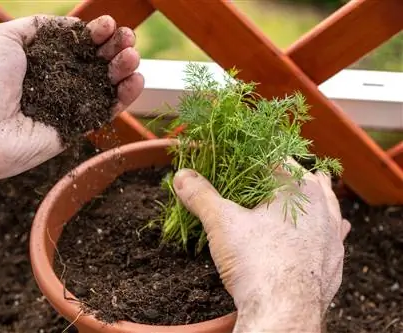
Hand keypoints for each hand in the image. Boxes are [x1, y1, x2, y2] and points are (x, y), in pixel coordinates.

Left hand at [0, 15, 142, 183]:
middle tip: (127, 39)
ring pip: (104, 86)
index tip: (107, 24)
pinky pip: (104, 112)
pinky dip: (123, 98)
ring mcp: (66, 107)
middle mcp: (56, 82)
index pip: (77, 44)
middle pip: (95, 63)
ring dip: (123, 69)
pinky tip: (136, 81)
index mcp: (40, 60)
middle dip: (114, 48)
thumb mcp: (4, 36)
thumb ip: (40, 28)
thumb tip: (72, 26)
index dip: (95, 33)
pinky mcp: (73, 130)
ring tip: (132, 58)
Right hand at [173, 165, 349, 331]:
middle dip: (288, 175)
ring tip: (311, 187)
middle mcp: (324, 208)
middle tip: (270, 172)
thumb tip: (181, 176)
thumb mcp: (221, 222)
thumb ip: (201, 195)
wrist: (284, 311)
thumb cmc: (256, 261)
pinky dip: (325, 229)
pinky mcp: (334, 262)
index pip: (277, 159)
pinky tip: (325, 229)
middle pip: (308, 180)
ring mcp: (333, 236)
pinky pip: (334, 236)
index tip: (242, 157)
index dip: (256, 156)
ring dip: (315, 197)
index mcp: (299, 189)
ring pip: (328, 206)